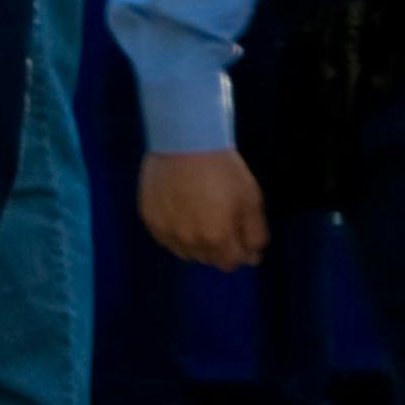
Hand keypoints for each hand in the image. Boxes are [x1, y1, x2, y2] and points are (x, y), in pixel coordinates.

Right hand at [141, 147, 268, 269]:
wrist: (184, 140)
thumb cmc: (223, 169)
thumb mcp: (251, 200)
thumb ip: (255, 234)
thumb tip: (252, 258)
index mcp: (216, 240)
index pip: (231, 263)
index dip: (239, 250)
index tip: (239, 231)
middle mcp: (188, 242)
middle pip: (207, 259)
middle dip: (218, 247)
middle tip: (220, 219)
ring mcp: (165, 231)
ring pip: (184, 251)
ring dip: (195, 243)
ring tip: (199, 216)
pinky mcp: (149, 218)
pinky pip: (165, 237)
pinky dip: (175, 231)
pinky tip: (180, 211)